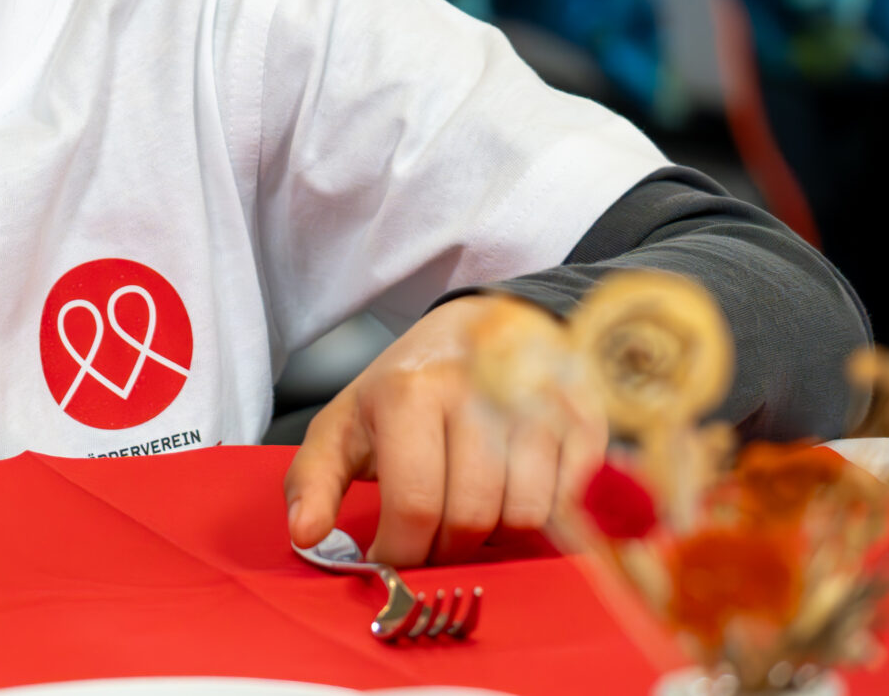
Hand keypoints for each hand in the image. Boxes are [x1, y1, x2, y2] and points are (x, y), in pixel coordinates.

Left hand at [284, 295, 603, 566]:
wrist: (477, 326)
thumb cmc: (405, 387)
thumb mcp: (344, 424)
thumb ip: (314, 481)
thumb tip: (305, 536)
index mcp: (408, 392)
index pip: (415, 505)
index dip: (404, 553)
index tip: (393, 561)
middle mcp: (475, 390)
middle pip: (472, 517)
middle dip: (447, 550)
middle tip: (432, 544)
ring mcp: (535, 401)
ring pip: (525, 516)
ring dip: (497, 538)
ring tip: (471, 517)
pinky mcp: (583, 416)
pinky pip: (571, 504)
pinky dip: (544, 521)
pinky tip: (514, 501)